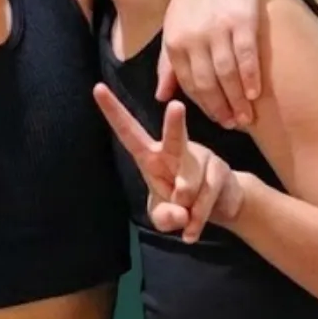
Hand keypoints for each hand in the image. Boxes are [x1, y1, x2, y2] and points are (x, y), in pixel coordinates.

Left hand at [94, 85, 242, 241]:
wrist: (219, 207)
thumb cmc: (180, 204)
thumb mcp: (163, 216)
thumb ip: (164, 218)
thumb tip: (180, 212)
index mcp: (150, 155)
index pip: (128, 131)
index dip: (113, 111)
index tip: (97, 88)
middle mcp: (175, 150)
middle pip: (175, 136)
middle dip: (175, 123)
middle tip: (176, 106)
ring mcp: (200, 156)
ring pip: (191, 181)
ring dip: (187, 205)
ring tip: (184, 217)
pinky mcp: (220, 169)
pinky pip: (208, 195)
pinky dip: (198, 218)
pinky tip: (191, 230)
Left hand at [158, 0, 260, 127]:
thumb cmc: (192, 1)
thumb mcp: (173, 29)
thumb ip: (167, 65)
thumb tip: (160, 97)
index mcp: (174, 41)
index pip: (187, 84)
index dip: (203, 106)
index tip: (217, 121)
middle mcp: (193, 37)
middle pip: (207, 83)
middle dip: (220, 108)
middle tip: (234, 125)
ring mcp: (217, 28)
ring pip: (227, 74)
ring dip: (237, 100)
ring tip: (247, 117)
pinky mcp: (241, 20)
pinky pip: (246, 55)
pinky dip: (250, 77)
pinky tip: (254, 94)